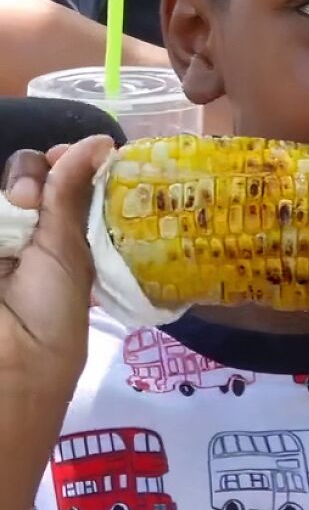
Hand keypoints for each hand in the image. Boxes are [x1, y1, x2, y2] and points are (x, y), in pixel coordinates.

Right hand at [0, 136, 113, 394]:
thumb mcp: (68, 251)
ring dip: (13, 189)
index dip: (62, 162)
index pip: (59, 177)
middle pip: (24, 174)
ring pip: (1, 188)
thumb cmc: (50, 313)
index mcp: (60, 233)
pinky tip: (7, 223)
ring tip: (19, 209)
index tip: (63, 156)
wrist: (7, 367)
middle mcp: (25, 230)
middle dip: (31, 175)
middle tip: (33, 198)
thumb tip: (99, 142)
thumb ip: (72, 193)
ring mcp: (1, 237)